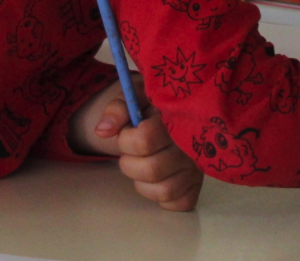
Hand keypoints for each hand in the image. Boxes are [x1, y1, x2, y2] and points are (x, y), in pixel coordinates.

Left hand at [69, 82, 202, 210]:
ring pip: (164, 190)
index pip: (144, 140)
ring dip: (143, 182)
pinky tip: (158, 179)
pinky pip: (179, 203)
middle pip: (151, 169)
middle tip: (134, 152)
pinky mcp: (197, 184)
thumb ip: (117, 110)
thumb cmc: (150, 104)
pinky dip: (162, 197)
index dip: (126, 140)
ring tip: (143, 166)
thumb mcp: (134, 96)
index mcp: (176, 118)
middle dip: (130, 163)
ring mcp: (197, 167)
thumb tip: (103, 131)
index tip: (128, 132)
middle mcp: (191, 144)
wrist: (174, 110)